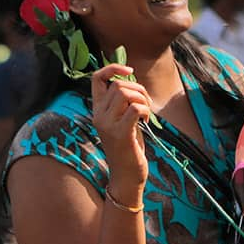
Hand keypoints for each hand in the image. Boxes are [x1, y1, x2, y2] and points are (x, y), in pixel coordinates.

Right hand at [91, 64, 151, 192]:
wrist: (126, 175)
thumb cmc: (129, 146)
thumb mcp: (123, 119)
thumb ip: (124, 101)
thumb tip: (131, 77)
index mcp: (97, 110)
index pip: (96, 78)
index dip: (112, 68)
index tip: (129, 70)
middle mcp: (98, 115)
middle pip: (118, 84)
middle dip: (139, 89)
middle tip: (146, 104)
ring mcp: (107, 124)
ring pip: (126, 93)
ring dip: (143, 100)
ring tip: (146, 114)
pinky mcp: (120, 134)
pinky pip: (135, 109)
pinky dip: (146, 110)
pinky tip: (146, 121)